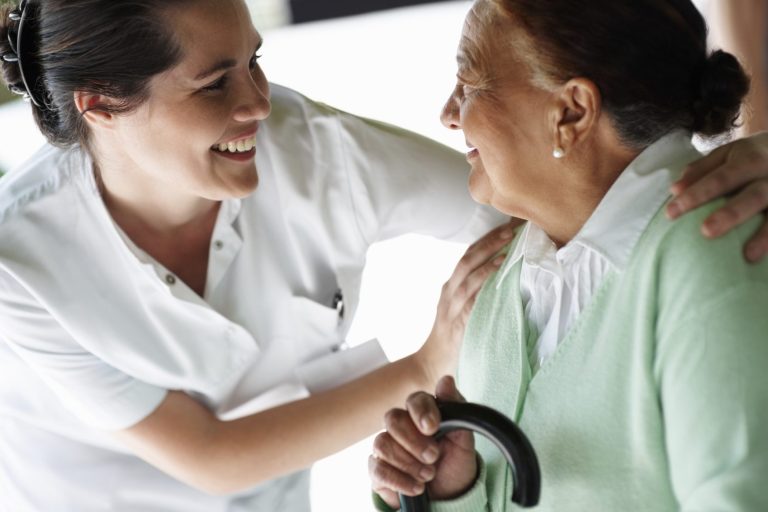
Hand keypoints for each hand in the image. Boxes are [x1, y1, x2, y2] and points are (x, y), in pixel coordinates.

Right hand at [369, 376, 476, 508]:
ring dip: (409, 463)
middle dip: (414, 441)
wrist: (449, 495)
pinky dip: (399, 480)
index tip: (432, 428)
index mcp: (423, 414)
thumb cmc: (454, 463)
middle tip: (433, 457)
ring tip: (429, 475)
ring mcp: (386, 446)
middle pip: (393, 418)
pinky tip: (417, 487)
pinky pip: (378, 468)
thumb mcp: (464, 440)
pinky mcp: (377, 469)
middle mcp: (401, 426)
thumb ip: (456, 410)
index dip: (421, 412)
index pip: (414, 400)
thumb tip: (446, 380)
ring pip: (383, 443)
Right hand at [416, 220, 520, 384]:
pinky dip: (484, 283)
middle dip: (489, 242)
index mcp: (451, 286)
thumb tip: (503, 279)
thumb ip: (476, 294)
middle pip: (468, 258)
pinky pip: (471, 298)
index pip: (469, 254)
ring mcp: (451, 305)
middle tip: (510, 228)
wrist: (431, 364)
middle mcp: (448, 291)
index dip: (486, 239)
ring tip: (508, 245)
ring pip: (468, 273)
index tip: (507, 226)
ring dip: (488, 257)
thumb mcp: (461, 309)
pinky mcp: (456, 321)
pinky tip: (497, 273)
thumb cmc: (451, 337)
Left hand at [666, 132, 767, 261]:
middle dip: (731, 214)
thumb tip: (675, 189)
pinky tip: (760, 257)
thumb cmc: (750, 156)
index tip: (670, 213)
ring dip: (764, 235)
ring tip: (749, 255)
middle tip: (706, 231)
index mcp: (751, 159)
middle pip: (753, 195)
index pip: (720, 179)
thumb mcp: (728, 154)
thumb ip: (702, 170)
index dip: (696, 195)